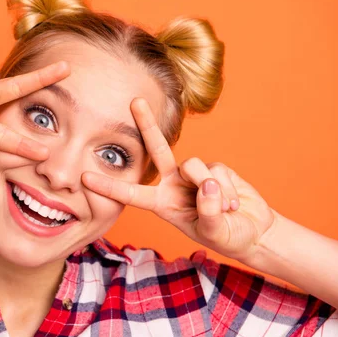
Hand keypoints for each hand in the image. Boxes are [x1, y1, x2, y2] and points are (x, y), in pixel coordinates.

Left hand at [81, 98, 275, 261]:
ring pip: (195, 166)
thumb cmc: (228, 236)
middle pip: (157, 149)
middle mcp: (173, 184)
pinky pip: (217, 171)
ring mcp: (193, 175)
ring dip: (212, 189)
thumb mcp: (215, 233)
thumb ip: (209, 213)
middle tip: (135, 101)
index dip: (108, 186)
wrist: (253, 231)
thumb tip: (207, 184)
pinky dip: (227, 190)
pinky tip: (233, 203)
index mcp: (162, 204)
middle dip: (147, 124)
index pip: (131, 194)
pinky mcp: (215, 168)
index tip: (84, 177)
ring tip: (225, 209)